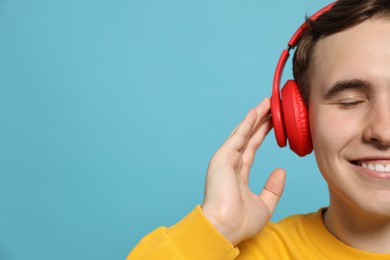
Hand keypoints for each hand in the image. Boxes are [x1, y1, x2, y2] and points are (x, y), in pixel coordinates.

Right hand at [201, 97, 285, 245]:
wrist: (224, 228)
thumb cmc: (240, 222)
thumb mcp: (264, 205)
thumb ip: (273, 188)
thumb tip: (281, 171)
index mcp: (238, 174)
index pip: (252, 149)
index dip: (263, 134)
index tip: (274, 122)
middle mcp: (231, 164)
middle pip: (248, 137)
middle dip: (260, 121)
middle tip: (272, 105)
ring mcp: (226, 160)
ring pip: (243, 133)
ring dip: (255, 117)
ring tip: (267, 103)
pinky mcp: (223, 158)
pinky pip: (237, 137)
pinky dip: (246, 124)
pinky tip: (255, 112)